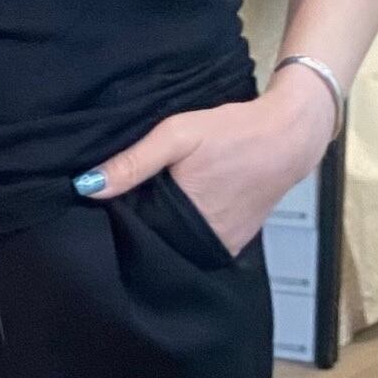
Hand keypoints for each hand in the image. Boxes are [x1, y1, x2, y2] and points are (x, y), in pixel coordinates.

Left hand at [78, 67, 338, 256]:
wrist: (290, 137)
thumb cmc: (233, 131)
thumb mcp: (178, 135)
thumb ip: (133, 162)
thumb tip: (87, 187)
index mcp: (180, 219)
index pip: (133, 231)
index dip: (119, 217)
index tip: (108, 202)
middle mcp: (200, 242)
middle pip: (155, 240)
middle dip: (141, 223)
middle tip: (135, 195)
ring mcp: (220, 247)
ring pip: (177, 244)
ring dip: (166, 228)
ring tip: (159, 200)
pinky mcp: (235, 244)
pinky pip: (200, 243)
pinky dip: (189, 229)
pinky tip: (186, 206)